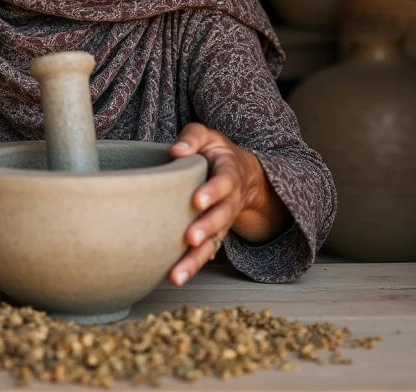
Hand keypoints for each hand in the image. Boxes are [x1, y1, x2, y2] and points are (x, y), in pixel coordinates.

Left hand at [167, 122, 280, 285]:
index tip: (198, 201)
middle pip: (222, 217)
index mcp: (229, 174)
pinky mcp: (212, 236)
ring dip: (195, 259)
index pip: (224, 182)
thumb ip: (193, 138)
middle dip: (207, 228)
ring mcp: (222, 222)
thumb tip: (176, 151)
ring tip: (177, 274)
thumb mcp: (208, 137)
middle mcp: (229, 201)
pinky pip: (205, 253)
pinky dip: (192, 266)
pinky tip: (175, 277)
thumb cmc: (215, 153)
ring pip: (213, 243)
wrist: (240, 174)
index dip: (213, 191)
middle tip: (191, 238)